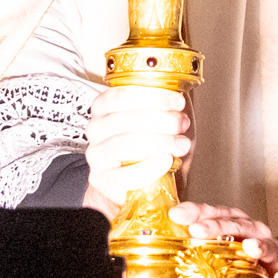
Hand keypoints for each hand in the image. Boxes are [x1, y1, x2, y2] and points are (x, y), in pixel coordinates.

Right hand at [85, 84, 189, 212]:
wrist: (128, 182)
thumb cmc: (143, 146)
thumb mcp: (150, 121)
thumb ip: (162, 110)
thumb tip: (179, 109)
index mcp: (103, 107)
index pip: (121, 96)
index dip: (153, 97)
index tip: (177, 102)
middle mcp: (96, 129)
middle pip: (126, 119)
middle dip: (161, 120)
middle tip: (181, 125)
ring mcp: (97, 156)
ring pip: (125, 144)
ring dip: (159, 142)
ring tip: (180, 144)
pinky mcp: (103, 180)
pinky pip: (125, 175)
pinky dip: (150, 167)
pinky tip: (166, 160)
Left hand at [173, 201, 277, 277]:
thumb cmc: (249, 261)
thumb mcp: (225, 250)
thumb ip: (199, 246)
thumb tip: (162, 246)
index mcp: (237, 226)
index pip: (216, 213)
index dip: (198, 211)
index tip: (178, 214)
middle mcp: (255, 234)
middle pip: (237, 225)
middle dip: (218, 227)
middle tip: (198, 230)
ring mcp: (274, 253)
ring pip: (266, 245)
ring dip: (258, 245)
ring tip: (250, 248)